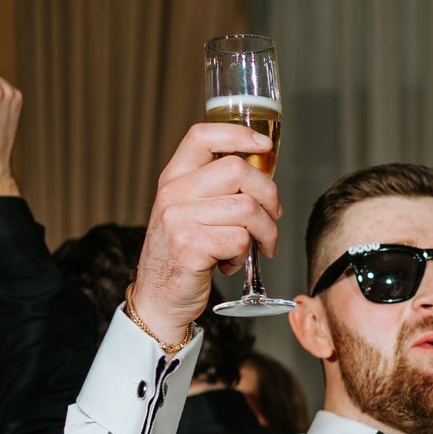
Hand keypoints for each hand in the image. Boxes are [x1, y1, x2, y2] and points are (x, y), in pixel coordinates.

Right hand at [131, 122, 281, 343]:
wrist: (159, 299)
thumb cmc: (183, 254)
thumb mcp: (189, 212)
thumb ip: (214, 189)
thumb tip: (263, 174)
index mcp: (173, 178)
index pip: (202, 136)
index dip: (237, 134)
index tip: (263, 146)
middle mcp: (173, 194)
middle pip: (238, 170)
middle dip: (269, 196)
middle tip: (273, 218)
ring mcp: (179, 219)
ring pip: (247, 209)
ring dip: (265, 232)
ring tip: (258, 246)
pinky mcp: (190, 247)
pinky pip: (240, 240)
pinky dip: (245, 255)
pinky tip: (230, 263)